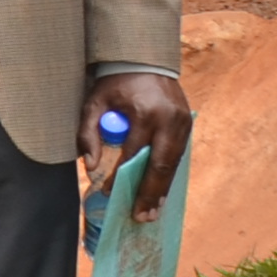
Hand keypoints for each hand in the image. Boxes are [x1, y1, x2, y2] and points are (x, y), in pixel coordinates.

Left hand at [88, 69, 191, 222]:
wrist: (144, 60)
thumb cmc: (115, 83)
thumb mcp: (94, 102)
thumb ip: (89, 133)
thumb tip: (91, 166)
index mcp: (146, 113)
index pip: (133, 153)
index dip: (121, 176)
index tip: (110, 194)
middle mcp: (169, 120)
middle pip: (160, 164)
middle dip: (149, 193)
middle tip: (141, 217)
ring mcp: (183, 123)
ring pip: (173, 163)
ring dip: (162, 189)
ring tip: (152, 212)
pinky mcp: (188, 125)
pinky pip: (178, 156)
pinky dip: (168, 175)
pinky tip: (160, 191)